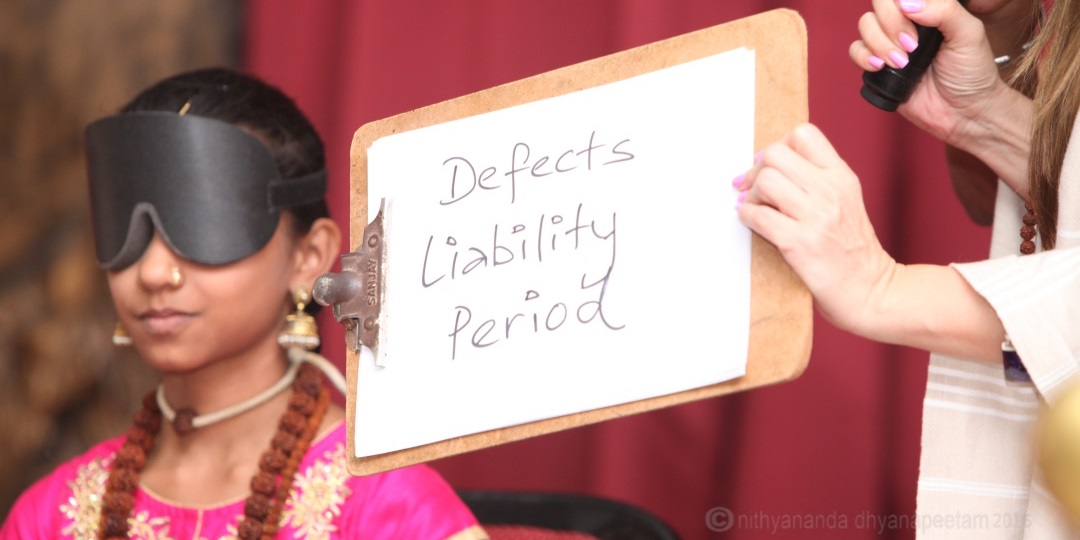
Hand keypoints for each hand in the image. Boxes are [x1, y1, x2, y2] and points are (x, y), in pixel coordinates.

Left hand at [734, 124, 897, 334]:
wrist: (871, 290)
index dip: (779, 146)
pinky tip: (755, 225)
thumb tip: (766, 165)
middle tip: (755, 191)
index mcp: (841, 177)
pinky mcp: (799, 243)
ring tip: (757, 210)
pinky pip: (758, 216)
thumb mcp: (844, 202)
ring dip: (751, 196)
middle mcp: (830, 190)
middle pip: (775, 154)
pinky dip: (747, 218)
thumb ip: (815, 181)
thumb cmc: (852, 251)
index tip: (771, 167)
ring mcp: (816, 216)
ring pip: (765, 180)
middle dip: (757, 171)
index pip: (804, 134)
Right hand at [850, 0, 1008, 146]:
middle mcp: (907, 23)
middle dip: (891, 26)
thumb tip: (907, 3)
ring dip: (879, 43)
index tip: (917, 23)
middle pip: (879, 6)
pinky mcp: (878, 67)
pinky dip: (864, 57)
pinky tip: (880, 67)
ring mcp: (890, 43)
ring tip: (901, 63)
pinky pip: (856, 51)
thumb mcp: (970, 34)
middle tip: (912, 47)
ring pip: (865, 25)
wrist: (963, 112)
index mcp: (929, 10)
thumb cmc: (972, 73)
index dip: (900, 7)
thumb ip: (945, 10)